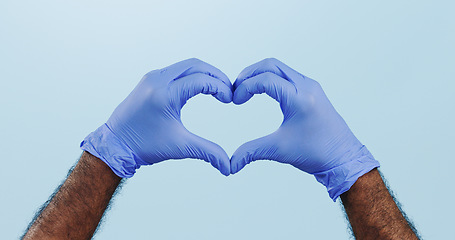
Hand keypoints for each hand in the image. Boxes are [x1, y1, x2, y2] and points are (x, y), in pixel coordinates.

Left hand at [81, 58, 232, 176]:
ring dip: (204, 74)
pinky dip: (192, 75)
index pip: (201, 80)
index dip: (220, 88)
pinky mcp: (150, 79)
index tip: (231, 100)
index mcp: (164, 94)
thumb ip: (208, 152)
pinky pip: (176, 70)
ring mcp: (152, 77)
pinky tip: (201, 88)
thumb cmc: (145, 146)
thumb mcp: (180, 147)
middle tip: (229, 90)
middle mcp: (157, 80)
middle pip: (196, 65)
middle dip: (216, 76)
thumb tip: (229, 167)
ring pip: (186, 65)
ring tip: (218, 89)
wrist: (115, 144)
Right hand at [230, 58, 379, 199]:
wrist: (343, 158)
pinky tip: (262, 91)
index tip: (234, 101)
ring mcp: (310, 86)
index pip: (265, 79)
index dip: (245, 87)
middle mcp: (306, 86)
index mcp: (299, 98)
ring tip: (245, 90)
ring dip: (260, 75)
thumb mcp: (279, 151)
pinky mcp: (312, 90)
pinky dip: (270, 78)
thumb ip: (251, 152)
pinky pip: (287, 75)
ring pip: (279, 68)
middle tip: (235, 89)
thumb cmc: (316, 153)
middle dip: (249, 74)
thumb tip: (230, 164)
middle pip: (271, 65)